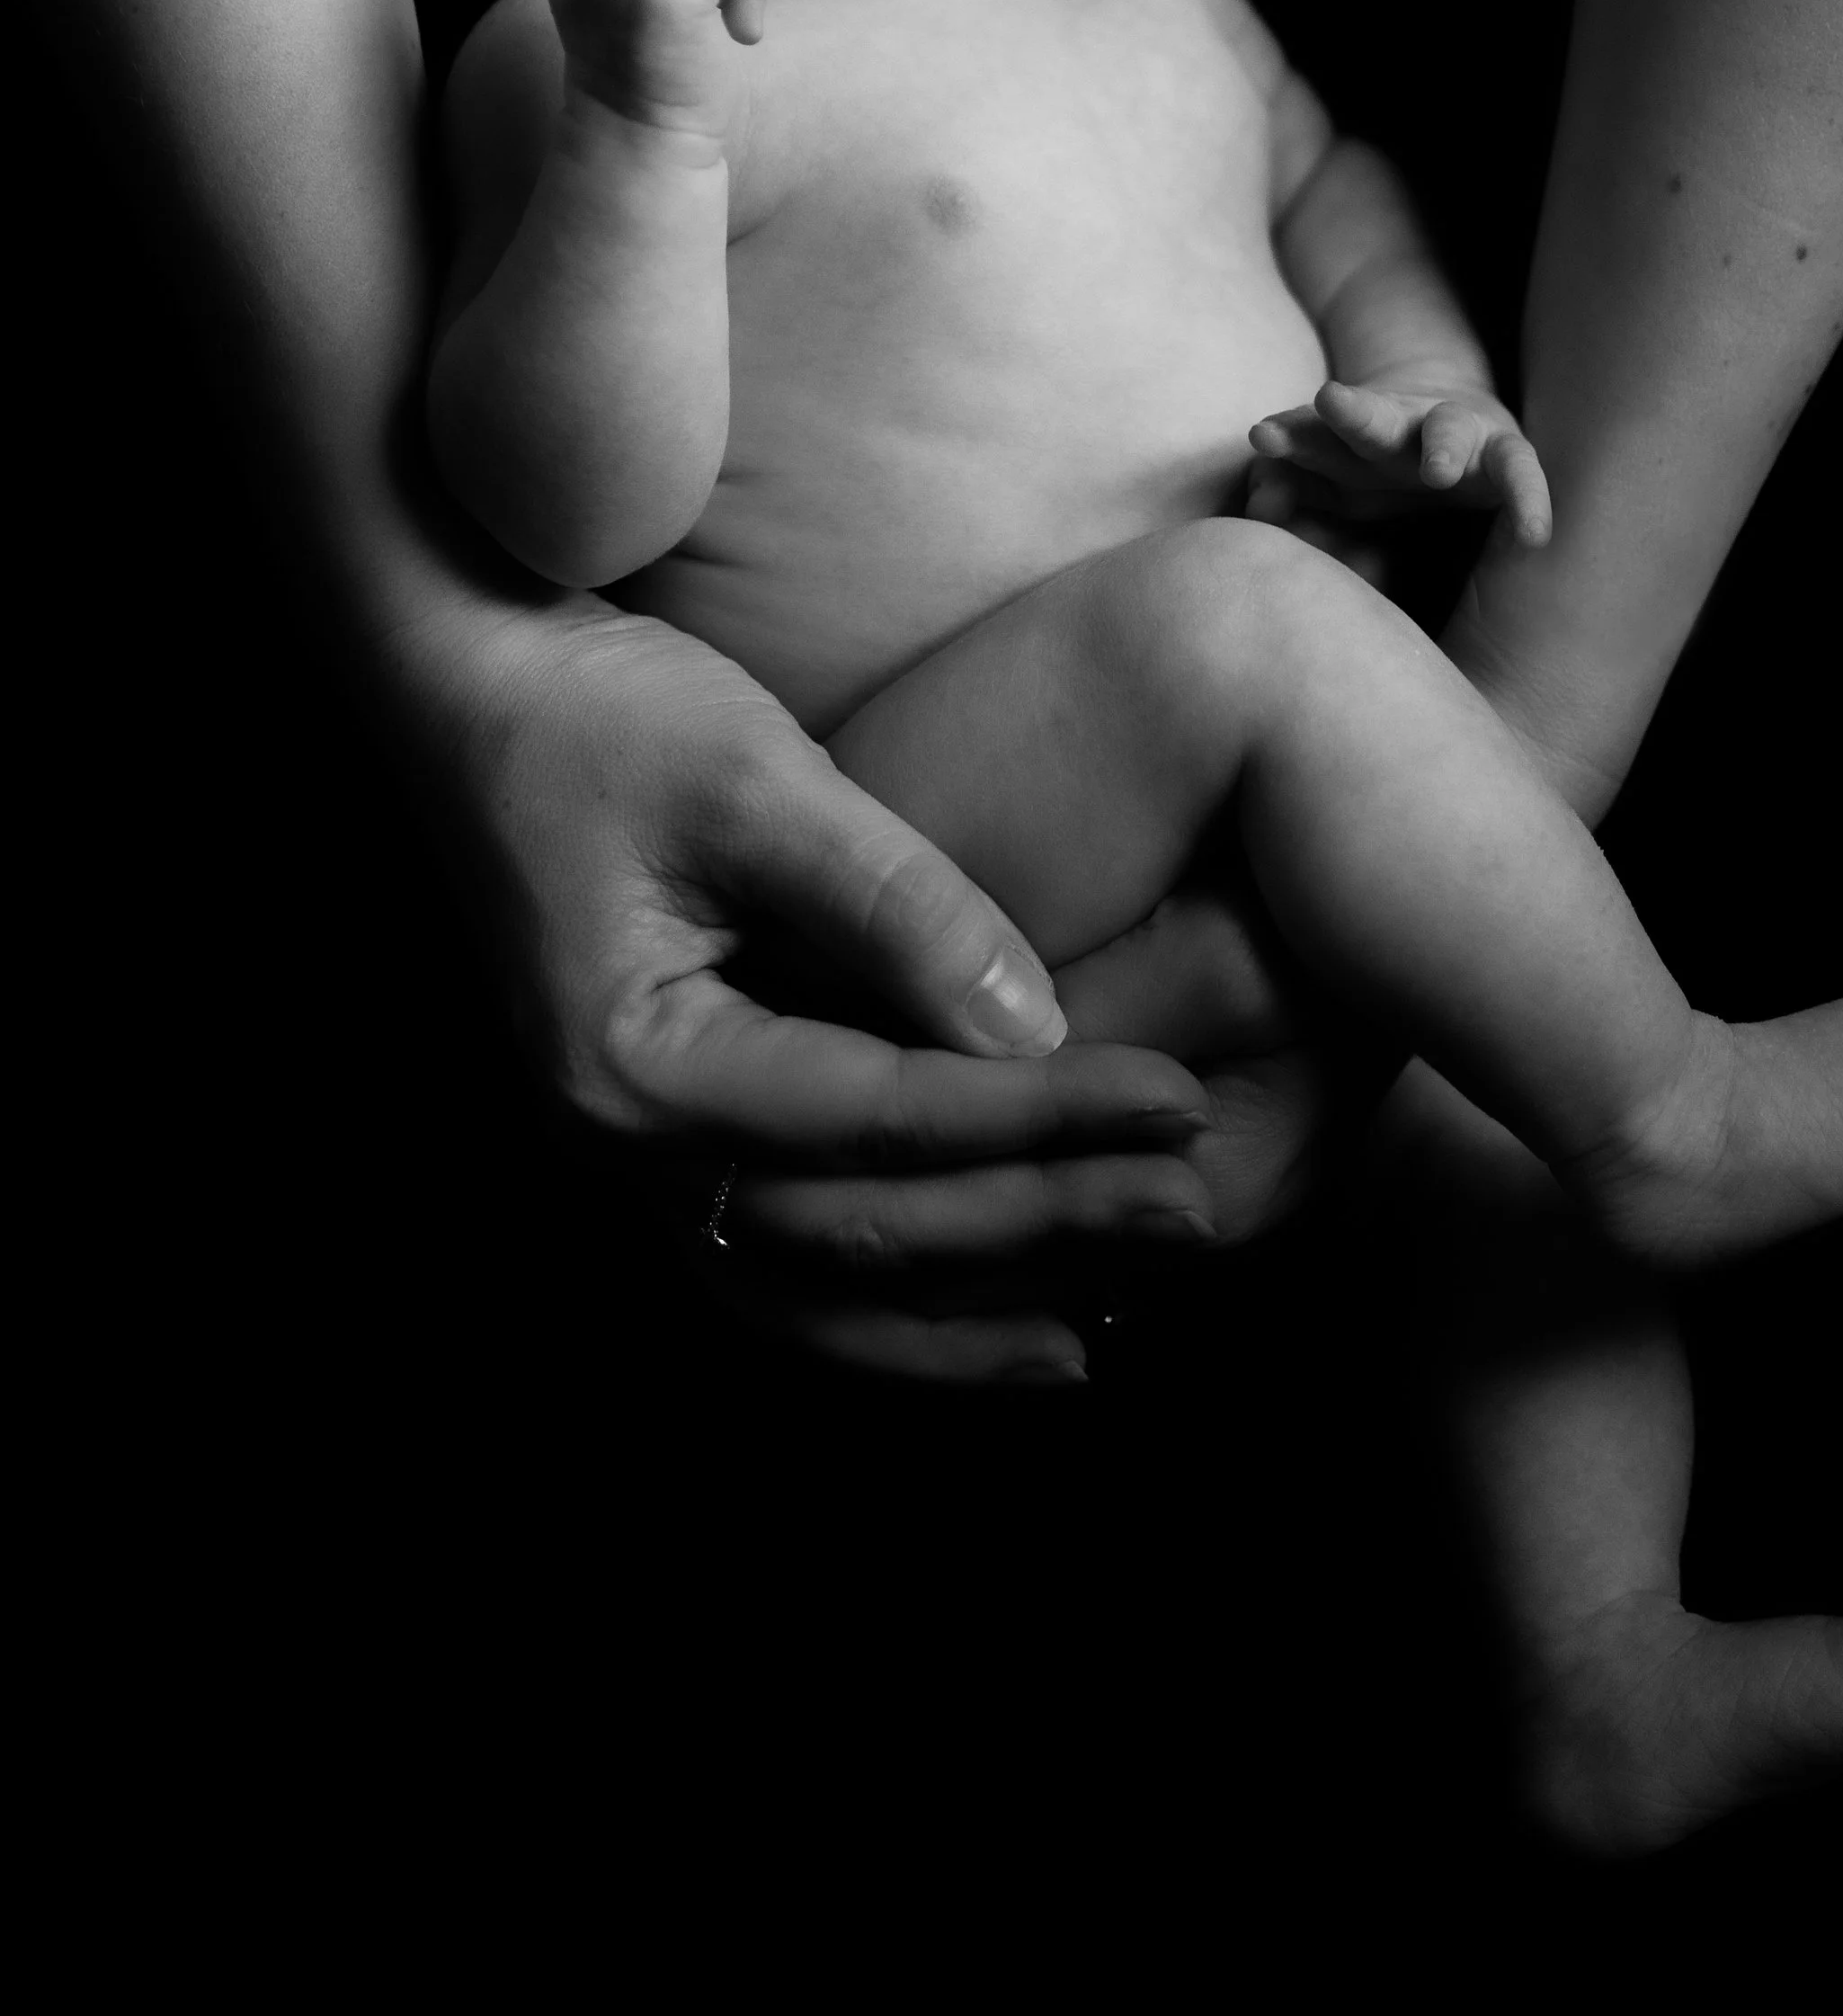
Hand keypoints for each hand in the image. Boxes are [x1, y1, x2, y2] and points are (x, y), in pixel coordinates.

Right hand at [416, 590, 1225, 1383]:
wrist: (471, 692)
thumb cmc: (603, 713)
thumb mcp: (755, 776)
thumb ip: (893, 902)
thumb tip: (1034, 1027)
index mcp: (635, 1063)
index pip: (880, 1118)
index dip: (1040, 1117)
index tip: (1179, 1101)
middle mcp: (621, 1148)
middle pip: (862, 1230)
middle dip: (1039, 1228)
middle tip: (1198, 1216)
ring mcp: (631, 1159)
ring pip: (818, 1291)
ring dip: (967, 1312)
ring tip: (1113, 1323)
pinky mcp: (663, 1137)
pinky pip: (784, 1264)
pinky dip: (890, 1306)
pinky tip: (999, 1317)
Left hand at [1246, 377, 1552, 546]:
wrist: (1453, 422)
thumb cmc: (1380, 466)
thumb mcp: (1333, 482)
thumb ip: (1293, 492)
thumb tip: (1256, 504)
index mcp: (1348, 440)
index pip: (1311, 432)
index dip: (1288, 436)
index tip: (1260, 437)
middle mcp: (1401, 429)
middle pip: (1372, 419)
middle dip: (1351, 414)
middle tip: (1330, 400)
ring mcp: (1454, 434)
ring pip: (1446, 430)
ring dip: (1441, 446)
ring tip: (1439, 471)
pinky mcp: (1504, 454)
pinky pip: (1519, 475)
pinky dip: (1527, 500)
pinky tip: (1533, 535)